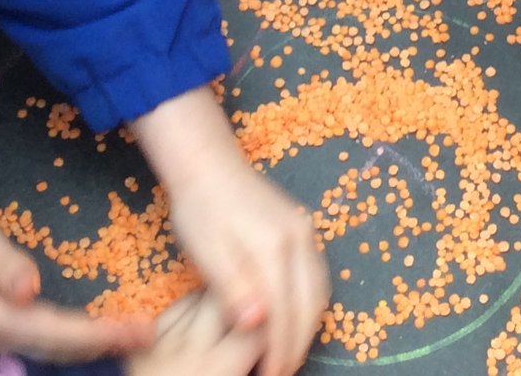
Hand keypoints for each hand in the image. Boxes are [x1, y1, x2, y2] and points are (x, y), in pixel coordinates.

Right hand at [0, 205, 153, 361]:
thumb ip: (4, 266)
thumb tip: (30, 291)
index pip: (58, 331)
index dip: (98, 332)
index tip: (137, 326)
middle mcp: (3, 337)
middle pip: (62, 348)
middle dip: (107, 343)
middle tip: (150, 333)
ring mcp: (3, 337)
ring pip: (56, 350)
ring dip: (96, 345)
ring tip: (136, 336)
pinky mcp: (7, 328)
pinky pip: (48, 341)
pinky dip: (78, 340)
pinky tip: (101, 332)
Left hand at [130, 90, 328, 375]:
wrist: (208, 165)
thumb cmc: (199, 211)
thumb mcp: (206, 252)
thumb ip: (233, 288)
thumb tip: (258, 323)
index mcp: (274, 246)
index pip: (285, 311)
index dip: (280, 349)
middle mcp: (299, 238)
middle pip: (311, 303)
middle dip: (299, 343)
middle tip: (281, 371)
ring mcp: (305, 230)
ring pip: (320, 289)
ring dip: (309, 325)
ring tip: (288, 352)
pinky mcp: (302, 227)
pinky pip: (317, 273)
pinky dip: (311, 303)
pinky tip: (295, 317)